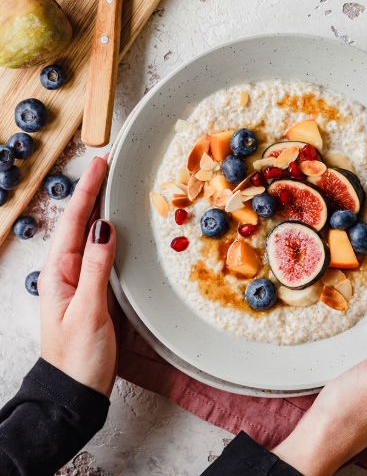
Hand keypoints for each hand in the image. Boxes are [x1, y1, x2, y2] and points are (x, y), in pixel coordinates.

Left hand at [38, 157, 116, 395]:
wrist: (77, 389)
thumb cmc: (78, 355)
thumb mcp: (88, 310)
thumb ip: (96, 268)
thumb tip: (104, 228)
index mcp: (59, 273)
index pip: (75, 223)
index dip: (87, 191)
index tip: (99, 164)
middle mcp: (68, 271)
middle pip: (80, 223)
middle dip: (92, 192)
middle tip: (105, 166)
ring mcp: (81, 279)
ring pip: (91, 236)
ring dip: (100, 209)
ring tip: (111, 187)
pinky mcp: (95, 289)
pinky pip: (103, 253)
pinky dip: (111, 234)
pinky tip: (118, 227)